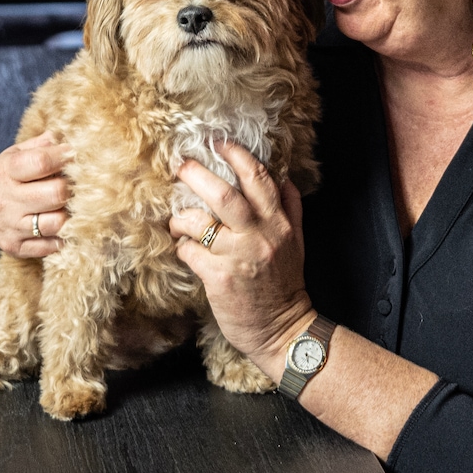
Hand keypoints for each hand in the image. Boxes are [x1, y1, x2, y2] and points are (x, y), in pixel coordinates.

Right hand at [0, 132, 69, 259]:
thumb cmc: (6, 175)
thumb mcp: (15, 154)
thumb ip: (41, 145)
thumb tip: (68, 137)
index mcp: (4, 172)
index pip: (42, 162)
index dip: (65, 157)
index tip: (74, 155)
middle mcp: (5, 201)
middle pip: (56, 194)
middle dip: (71, 187)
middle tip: (75, 184)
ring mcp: (10, 227)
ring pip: (57, 222)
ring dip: (70, 213)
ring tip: (69, 205)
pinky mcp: (14, 247)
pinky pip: (51, 246)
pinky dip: (63, 236)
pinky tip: (61, 225)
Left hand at [169, 140, 315, 381]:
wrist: (283, 330)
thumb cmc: (284, 285)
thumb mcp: (296, 243)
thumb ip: (290, 210)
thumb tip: (284, 178)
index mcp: (278, 223)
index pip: (259, 179)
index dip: (237, 155)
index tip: (218, 143)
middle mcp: (259, 236)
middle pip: (224, 194)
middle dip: (197, 174)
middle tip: (181, 165)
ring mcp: (238, 257)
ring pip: (200, 222)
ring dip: (181, 217)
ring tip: (176, 219)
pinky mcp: (219, 278)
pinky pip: (190, 251)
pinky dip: (182, 246)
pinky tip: (183, 249)